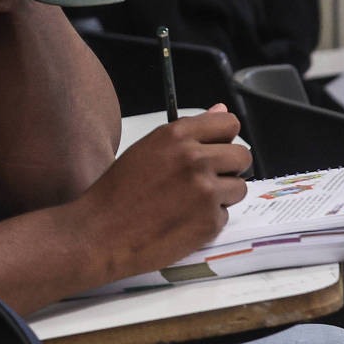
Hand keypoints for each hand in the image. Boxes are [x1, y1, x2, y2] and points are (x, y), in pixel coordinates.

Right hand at [60, 106, 250, 282]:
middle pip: (242, 156)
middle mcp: (194, 158)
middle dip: (229, 169)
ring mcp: (205, 190)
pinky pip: (225, 215)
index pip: (228, 123)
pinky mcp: (210, 220)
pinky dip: (208, 221)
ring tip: (188, 204)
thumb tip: (220, 109)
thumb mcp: (147, 150)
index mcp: (176, 135)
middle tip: (203, 182)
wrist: (100, 233)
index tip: (216, 150)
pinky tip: (181, 222)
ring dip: (221, 197)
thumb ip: (187, 133)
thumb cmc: (118, 193)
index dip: (224, 139)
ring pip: (239, 187)